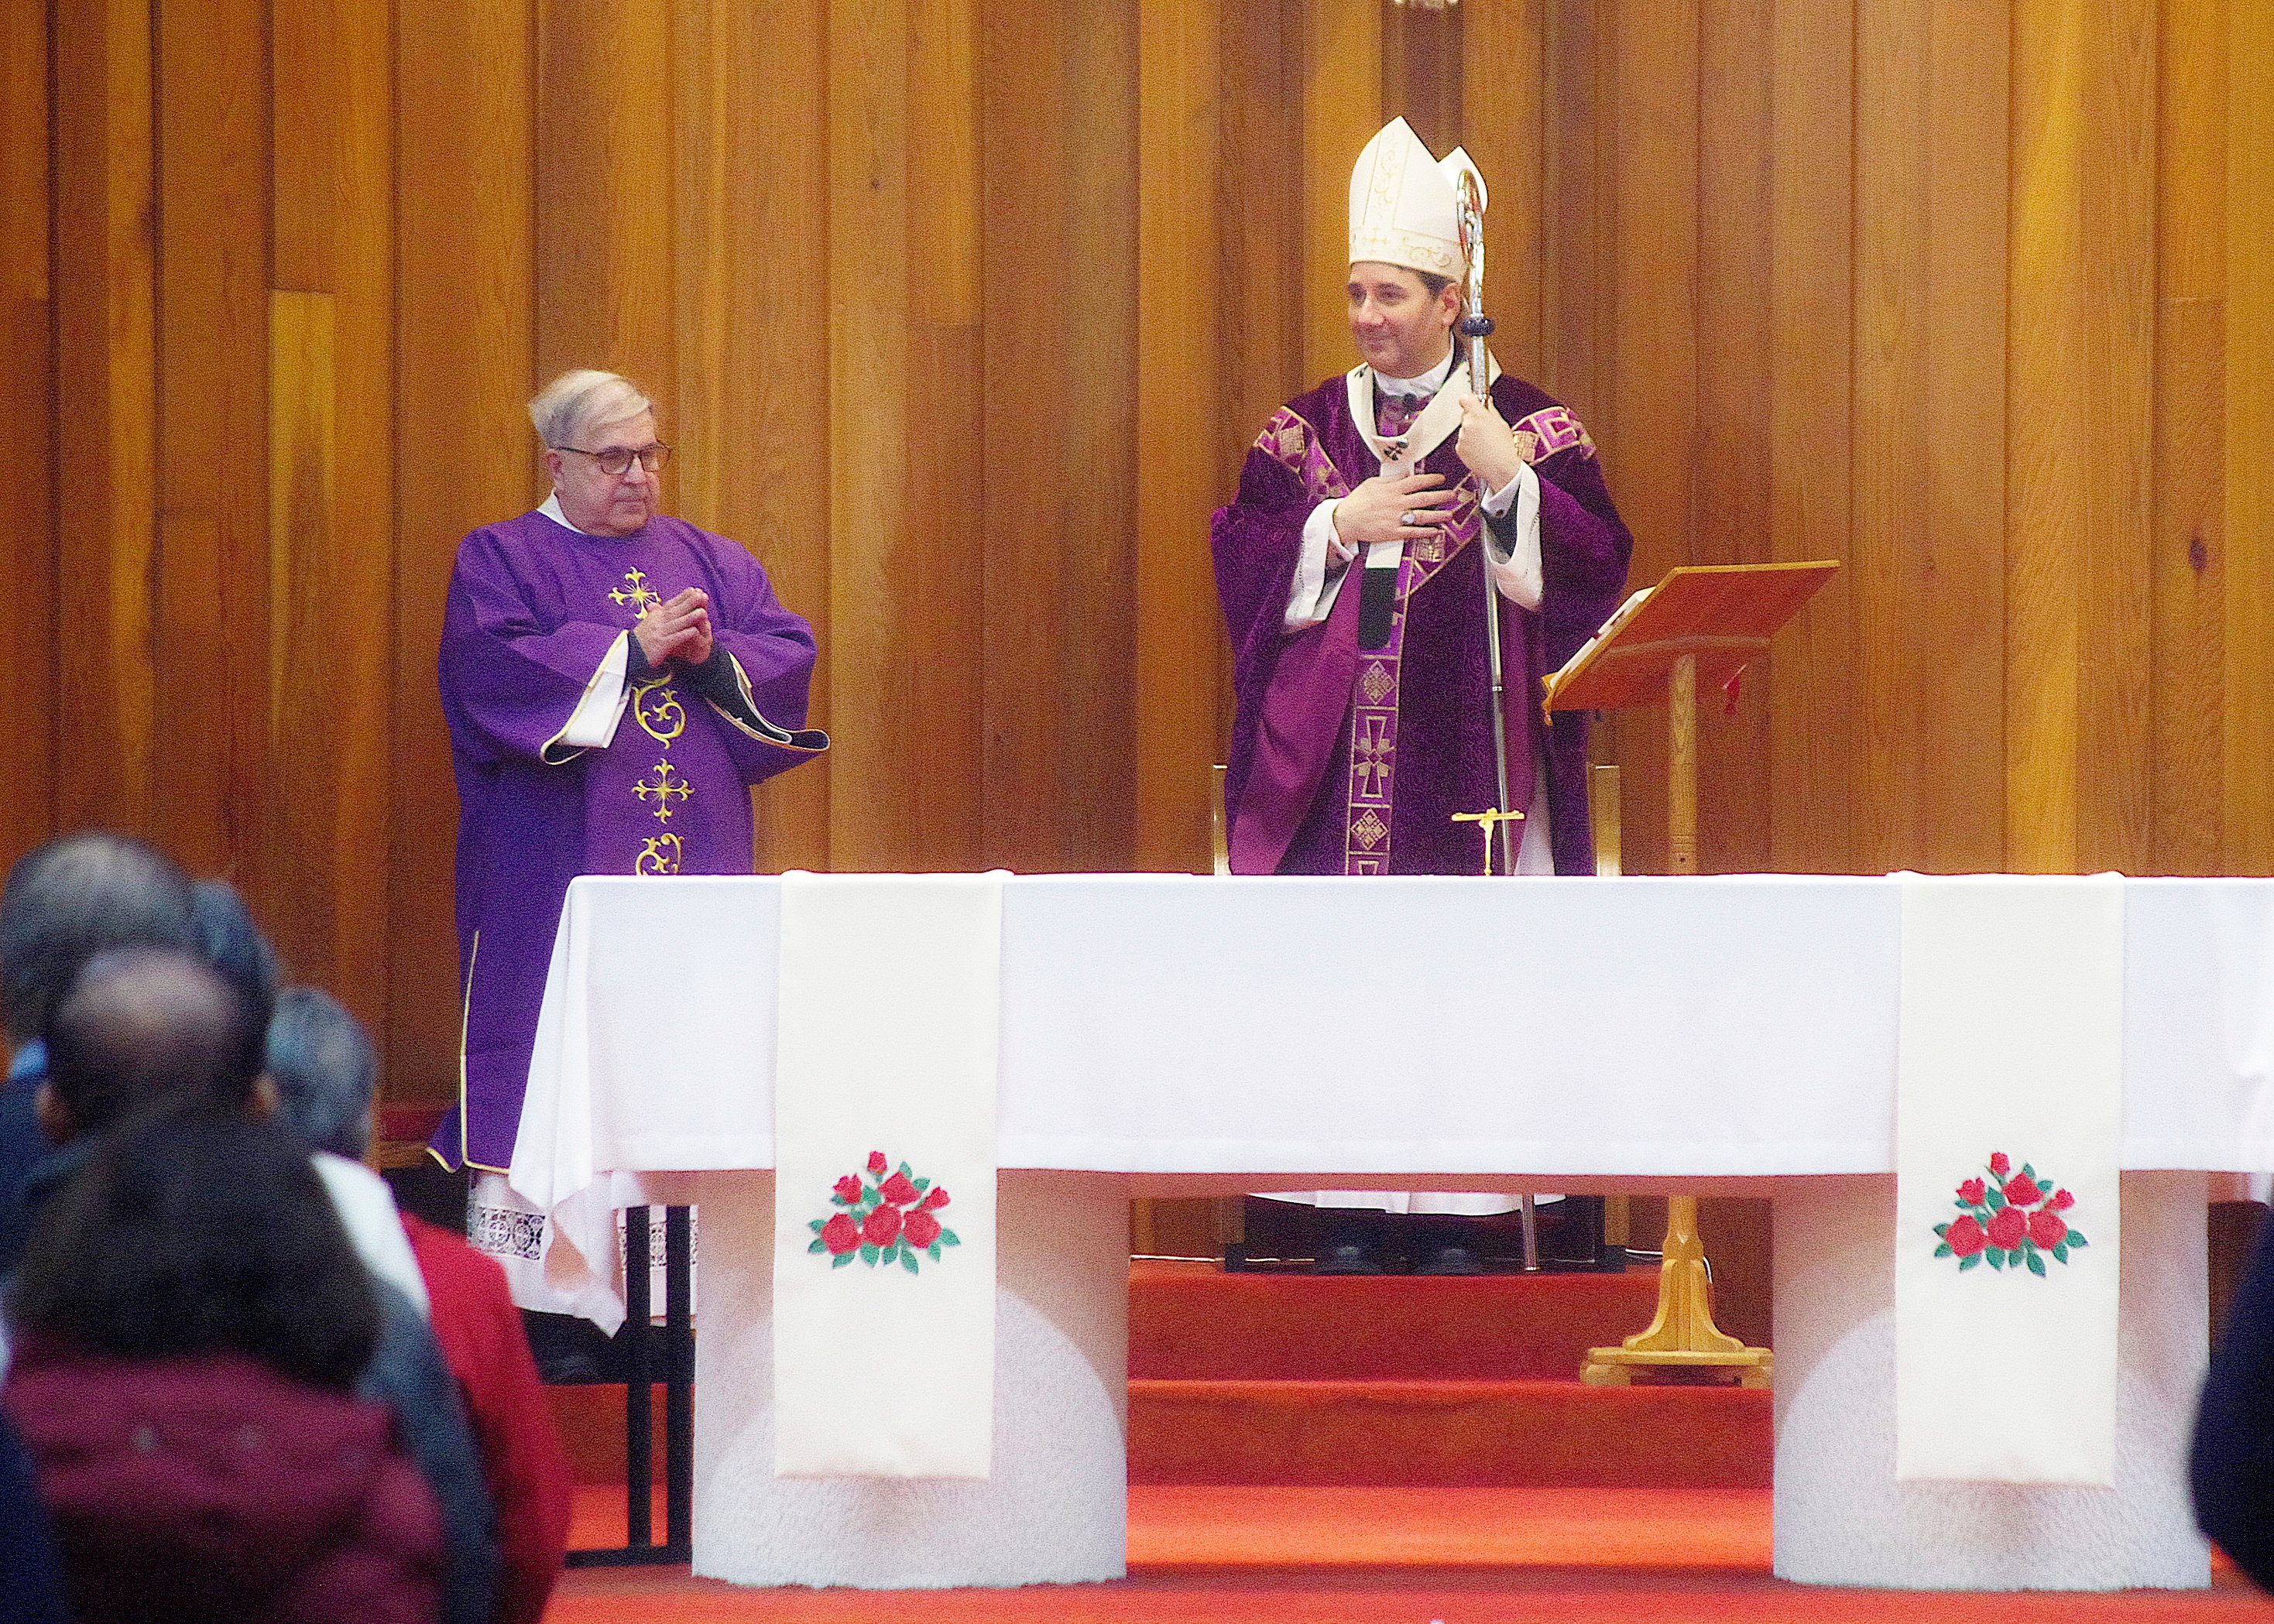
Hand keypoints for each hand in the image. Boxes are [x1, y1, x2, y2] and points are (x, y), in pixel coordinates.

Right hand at [634, 587, 712, 667]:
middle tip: (702, 595)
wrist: (628, 654)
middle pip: (675, 611)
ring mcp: (659, 633)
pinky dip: (684, 634)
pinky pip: (674, 638)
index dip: (682, 597)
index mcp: (655, 616)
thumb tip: (655, 605)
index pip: (670, 604)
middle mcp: (657, 622)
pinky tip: (695, 631)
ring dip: (690, 617)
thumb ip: (654, 615)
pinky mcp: (661, 645)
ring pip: (677, 623)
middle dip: (689, 603)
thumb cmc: (640, 640)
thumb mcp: (647, 624)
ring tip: (703, 612)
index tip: (694, 590)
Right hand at [1331, 472, 1457, 549]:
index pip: (1417, 481)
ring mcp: (1396, 518)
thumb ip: (1390, 479)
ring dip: (1439, 515)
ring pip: (1423, 516)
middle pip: (1424, 498)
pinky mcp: (1393, 532)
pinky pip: (1413, 532)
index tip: (1441, 479)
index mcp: (1392, 489)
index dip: (1432, 479)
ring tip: (1450, 514)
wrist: (1345, 520)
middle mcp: (1397, 503)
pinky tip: (1436, 530)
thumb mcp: (1373, 484)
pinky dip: (1426, 532)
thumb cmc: (1357, 502)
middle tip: (1453, 495)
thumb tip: (1404, 475)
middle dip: (1442, 496)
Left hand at [1453, 391, 1522, 494]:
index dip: (1469, 400)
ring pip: (1464, 430)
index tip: (1472, 402)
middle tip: (1485, 427)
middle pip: (1465, 415)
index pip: (1465, 399)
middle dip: (1473, 419)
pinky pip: (1462, 442)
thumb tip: (1488, 402)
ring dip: (1471, 433)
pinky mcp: (1459, 448)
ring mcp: (1462, 437)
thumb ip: (1491, 410)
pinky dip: (1469, 445)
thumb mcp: (1502, 424)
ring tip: (1485, 442)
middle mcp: (1467, 424)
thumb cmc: (1504, 447)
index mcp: (1478, 415)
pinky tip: (1480, 449)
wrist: (1500, 467)